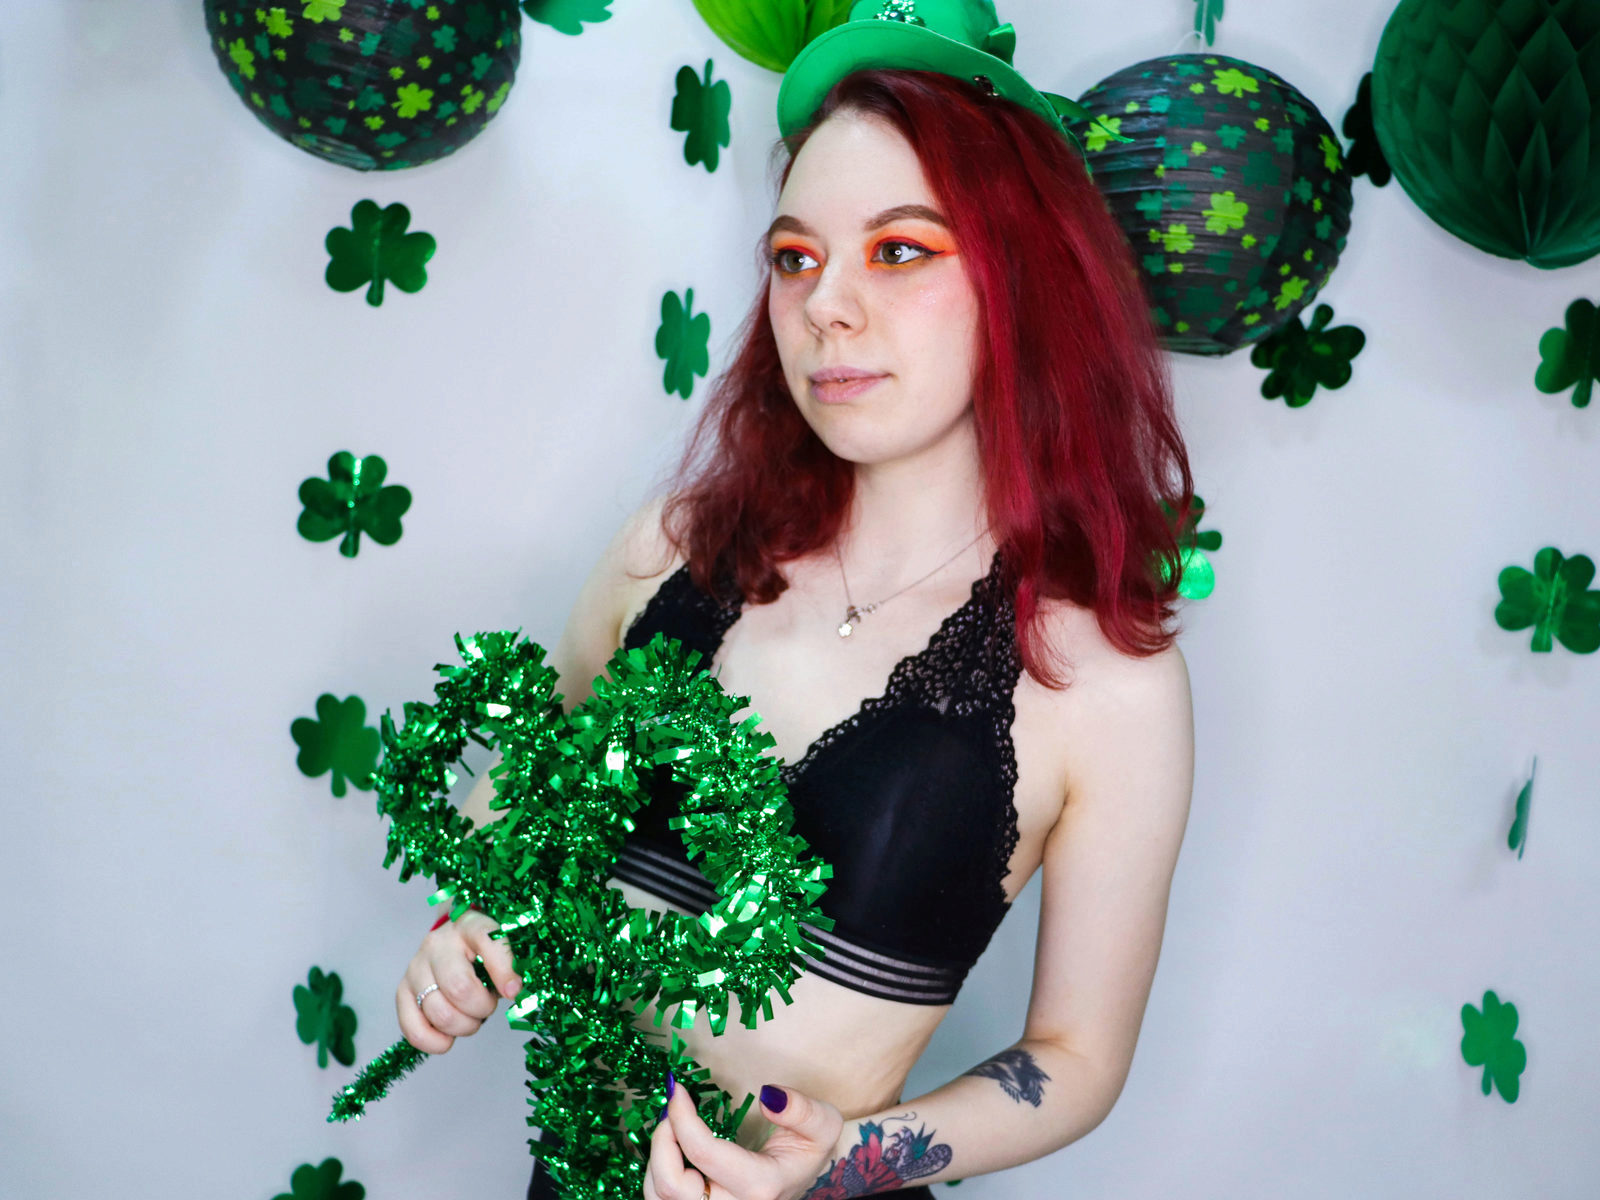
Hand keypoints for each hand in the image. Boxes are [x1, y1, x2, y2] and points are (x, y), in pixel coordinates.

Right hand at [395, 909, 521, 1052]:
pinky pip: (412, 1028)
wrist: (454, 943)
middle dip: (482, 1008)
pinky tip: (448, 1038)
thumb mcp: (503, 950)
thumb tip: (514, 991)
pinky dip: (434, 1042)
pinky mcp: (402, 991)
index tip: (515, 992)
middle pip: (459, 988)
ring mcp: (416, 967)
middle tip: (488, 1006)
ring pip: (439, 1013)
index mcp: (470, 925)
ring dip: (463, 1026)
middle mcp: (438, 943)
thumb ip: (512, 966)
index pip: (488, 942)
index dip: (504, 972)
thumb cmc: (484, 951)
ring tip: (470, 1017)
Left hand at [645, 1077, 843, 1199]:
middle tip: (671, 1107)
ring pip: (660, 1197)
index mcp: (761, 1185)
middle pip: (672, 1186)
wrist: (806, 1174)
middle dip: (663, 1139)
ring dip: (657, 1156)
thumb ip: (802, 1110)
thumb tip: (768, 1096)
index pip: (704, 1153)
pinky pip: (662, 1199)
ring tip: (670, 1124)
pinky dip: (658, 1170)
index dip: (682, 1117)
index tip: (677, 1088)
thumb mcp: (822, 1124)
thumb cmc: (810, 1148)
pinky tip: (672, 1146)